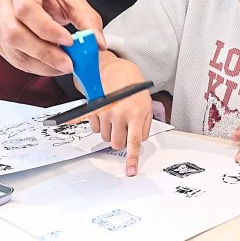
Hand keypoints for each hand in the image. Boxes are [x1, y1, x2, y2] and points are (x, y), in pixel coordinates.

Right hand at [0, 0, 103, 76]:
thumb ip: (86, 18)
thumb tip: (98, 43)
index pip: (26, 9)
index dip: (47, 29)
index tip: (69, 41)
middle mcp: (1, 2)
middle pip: (14, 33)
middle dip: (44, 52)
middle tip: (68, 63)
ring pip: (12, 49)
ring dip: (40, 62)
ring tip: (62, 65)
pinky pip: (13, 59)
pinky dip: (35, 66)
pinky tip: (51, 66)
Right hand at [87, 57, 151, 175]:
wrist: (113, 68)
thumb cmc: (132, 85)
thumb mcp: (146, 103)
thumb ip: (144, 124)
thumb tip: (140, 141)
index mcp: (135, 113)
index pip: (134, 142)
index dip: (132, 159)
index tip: (130, 172)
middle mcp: (119, 114)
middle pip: (116, 144)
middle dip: (120, 140)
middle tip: (124, 128)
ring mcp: (104, 112)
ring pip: (105, 137)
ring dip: (110, 132)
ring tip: (116, 116)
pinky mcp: (93, 110)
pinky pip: (94, 129)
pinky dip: (100, 125)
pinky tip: (105, 113)